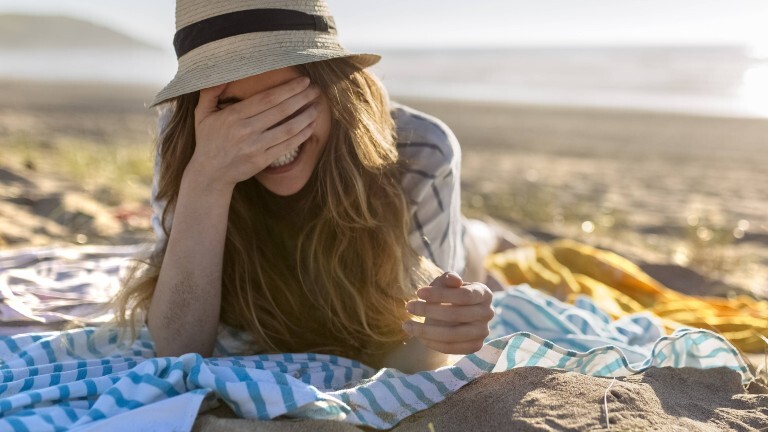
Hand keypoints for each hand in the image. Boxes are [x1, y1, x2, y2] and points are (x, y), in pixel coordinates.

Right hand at [186, 76, 320, 190]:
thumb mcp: (202, 113)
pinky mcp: (263, 160)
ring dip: (306, 116)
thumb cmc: (208, 140)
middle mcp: (246, 131)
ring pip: (288, 129)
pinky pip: (287, 145)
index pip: (267, 98)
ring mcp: (256, 147)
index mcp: (233, 116)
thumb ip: (210, 92)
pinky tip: (311, 126)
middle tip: (316, 90)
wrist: (210, 174)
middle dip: (302, 98)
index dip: (288, 89)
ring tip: (317, 106)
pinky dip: (302, 135)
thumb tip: (220, 74)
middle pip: (281, 111)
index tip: (303, 81)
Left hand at [403, 272, 493, 354]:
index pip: (464, 295)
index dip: (440, 294)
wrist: (452, 312)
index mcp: (484, 293)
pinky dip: (431, 343)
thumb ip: (447, 278)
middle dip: (429, 311)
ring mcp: (483, 332)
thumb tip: (454, 279)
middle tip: (408, 306)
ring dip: (426, 331)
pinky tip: (417, 336)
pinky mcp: (475, 346)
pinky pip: (451, 348)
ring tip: (407, 325)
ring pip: (453, 335)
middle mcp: (488, 313)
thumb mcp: (445, 282)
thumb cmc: (447, 293)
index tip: (418, 292)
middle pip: (457, 315)